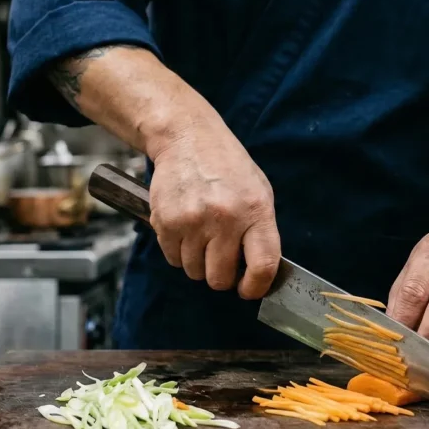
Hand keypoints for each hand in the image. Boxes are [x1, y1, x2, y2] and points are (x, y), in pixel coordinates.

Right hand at [146, 98, 280, 298]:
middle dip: (222, 275)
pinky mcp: (165, 222)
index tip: (249, 290)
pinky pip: (173, 259)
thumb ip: (261, 231)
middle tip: (222, 258)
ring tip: (203, 236)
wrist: (187, 138)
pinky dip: (179, 251)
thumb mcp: (258, 192)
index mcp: (255, 211)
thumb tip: (259, 273)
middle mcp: (224, 218)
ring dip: (199, 262)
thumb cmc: (228, 168)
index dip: (256, 287)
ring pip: (194, 272)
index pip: (262, 266)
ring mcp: (192, 221)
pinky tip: (186, 228)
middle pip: (220, 278)